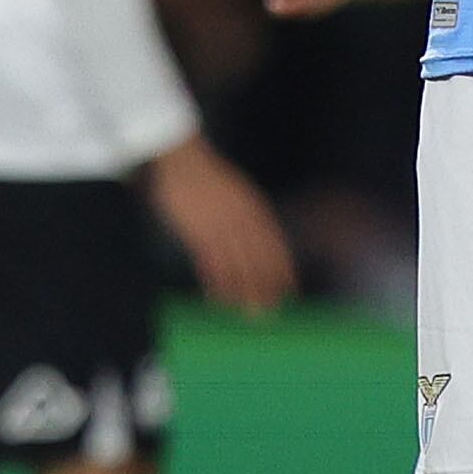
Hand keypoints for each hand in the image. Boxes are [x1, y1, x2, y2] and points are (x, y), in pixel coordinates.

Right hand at [150, 136, 295, 317]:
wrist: (182, 159)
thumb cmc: (208, 177)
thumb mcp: (237, 192)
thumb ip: (248, 214)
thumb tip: (259, 237)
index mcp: (253, 207)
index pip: (273, 244)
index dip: (281, 268)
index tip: (289, 290)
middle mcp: (240, 218)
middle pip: (257, 259)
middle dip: (265, 287)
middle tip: (271, 312)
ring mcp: (219, 225)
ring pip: (235, 265)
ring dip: (243, 292)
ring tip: (250, 314)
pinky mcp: (196, 232)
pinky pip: (209, 263)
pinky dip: (215, 283)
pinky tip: (218, 300)